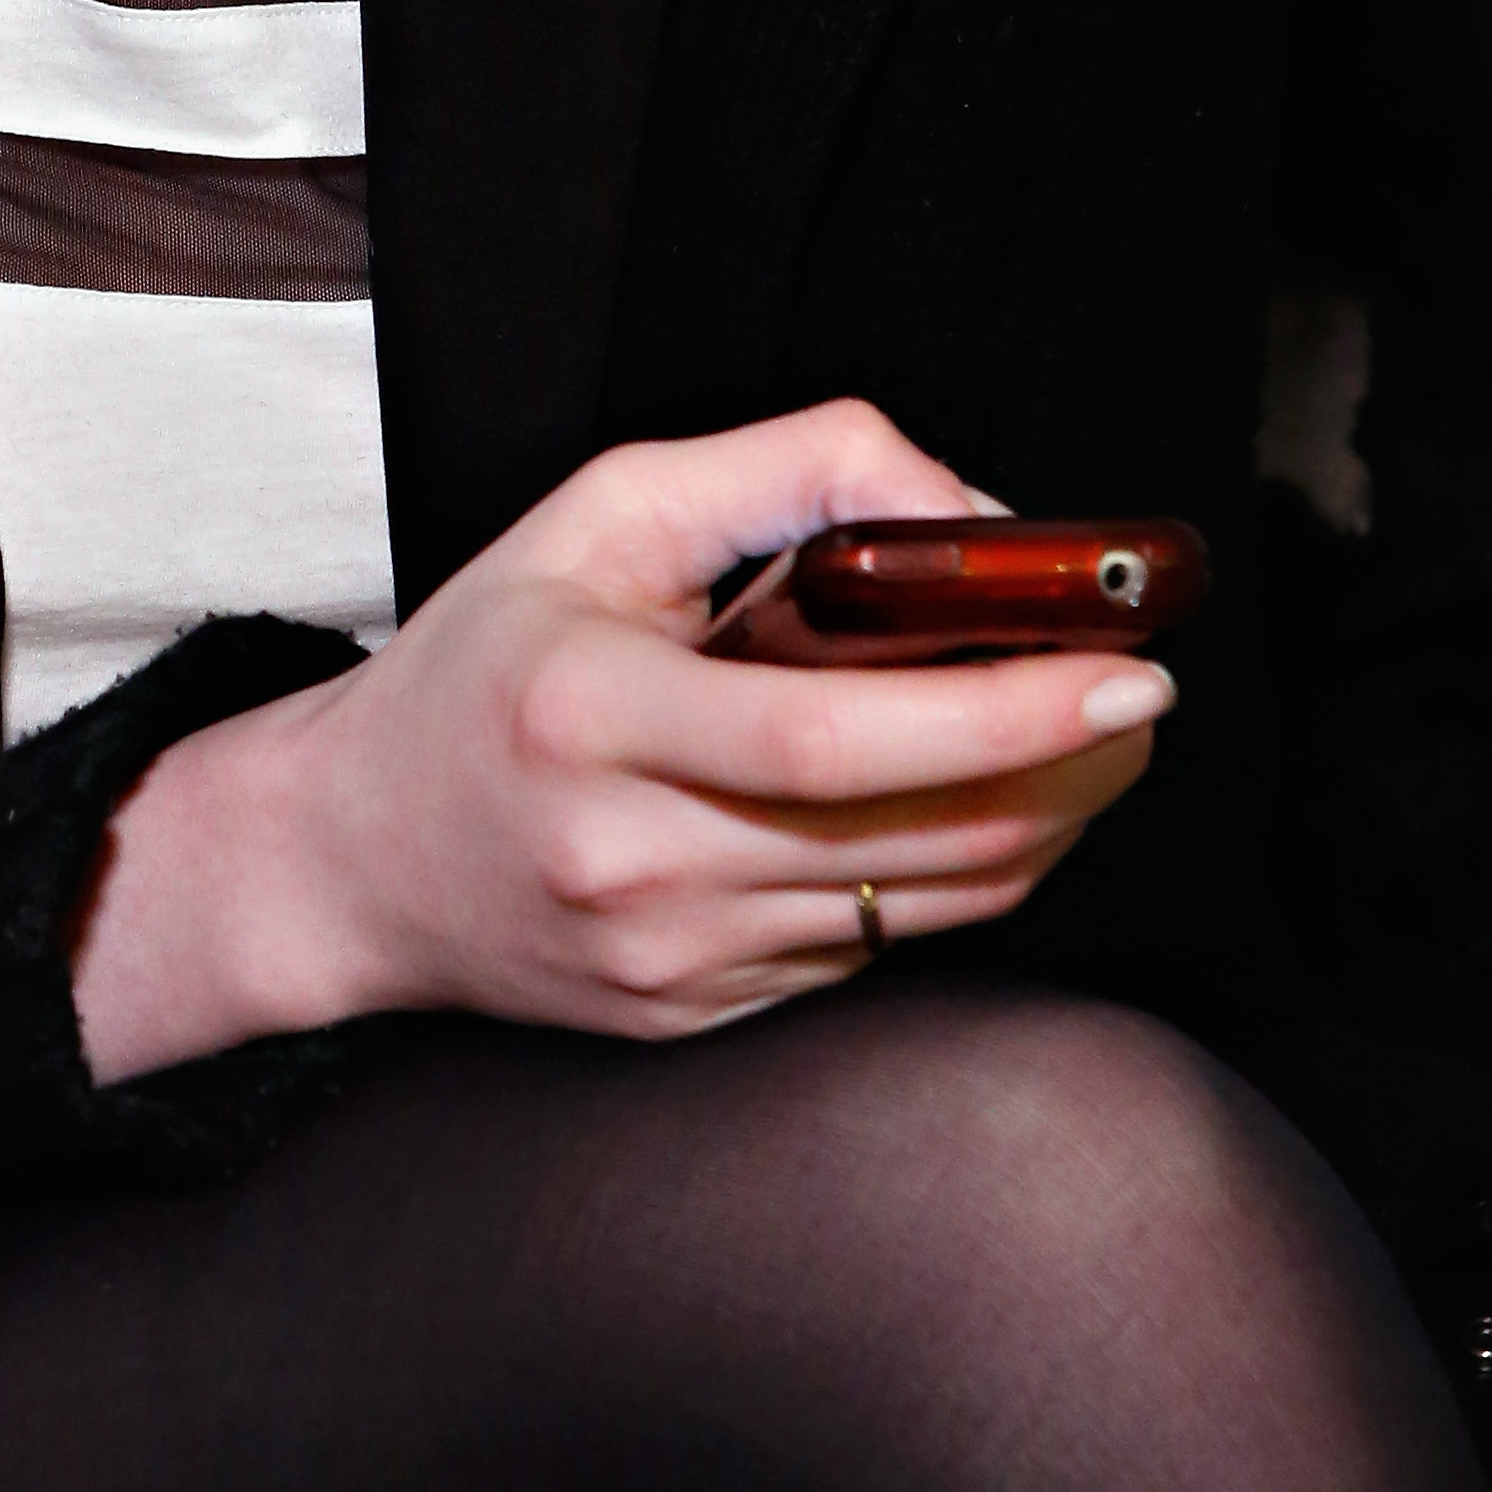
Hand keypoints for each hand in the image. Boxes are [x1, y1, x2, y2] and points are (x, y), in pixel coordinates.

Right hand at [73, 402, 1170, 1085]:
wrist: (350, 857)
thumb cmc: (485, 665)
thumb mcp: (600, 515)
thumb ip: (785, 471)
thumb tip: (963, 511)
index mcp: (588, 715)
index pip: (830, 737)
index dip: (1000, 707)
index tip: (1125, 666)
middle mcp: (626, 858)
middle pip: (911, 837)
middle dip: (1068, 768)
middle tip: (1141, 695)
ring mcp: (662, 961)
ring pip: (921, 909)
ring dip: (1038, 825)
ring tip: (1086, 744)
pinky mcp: (691, 1020)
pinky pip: (871, 952)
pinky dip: (947, 879)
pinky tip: (967, 808)